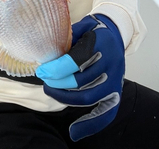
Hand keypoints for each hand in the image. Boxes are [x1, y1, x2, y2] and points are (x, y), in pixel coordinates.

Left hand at [36, 14, 124, 141]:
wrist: (117, 33)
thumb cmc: (94, 30)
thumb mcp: (82, 26)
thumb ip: (67, 37)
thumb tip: (46, 53)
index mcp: (101, 43)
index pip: (76, 60)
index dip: (56, 68)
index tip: (42, 70)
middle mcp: (110, 63)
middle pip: (80, 81)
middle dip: (57, 83)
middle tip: (44, 79)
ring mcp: (115, 79)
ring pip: (88, 97)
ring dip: (65, 98)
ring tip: (51, 90)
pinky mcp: (116, 91)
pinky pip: (106, 113)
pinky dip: (91, 124)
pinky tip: (75, 131)